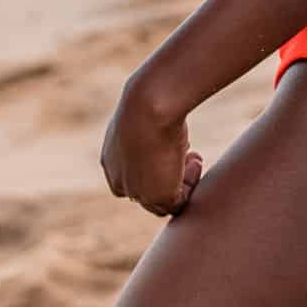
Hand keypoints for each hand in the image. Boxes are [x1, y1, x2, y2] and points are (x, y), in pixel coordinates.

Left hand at [101, 69, 203, 216]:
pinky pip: (178, 203)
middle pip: (148, 193)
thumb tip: (162, 137)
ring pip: (162, 202)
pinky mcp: (157, 197)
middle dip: (170, 176)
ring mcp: (137, 192)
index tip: (172, 149)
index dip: (156, 167)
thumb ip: (147, 133)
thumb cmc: (146, 103)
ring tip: (195, 158)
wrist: (148, 104)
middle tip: (190, 155)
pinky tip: (195, 160)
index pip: (134, 178)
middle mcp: (119, 179)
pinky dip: (190, 183)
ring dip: (183, 182)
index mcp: (111, 161)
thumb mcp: (142, 118)